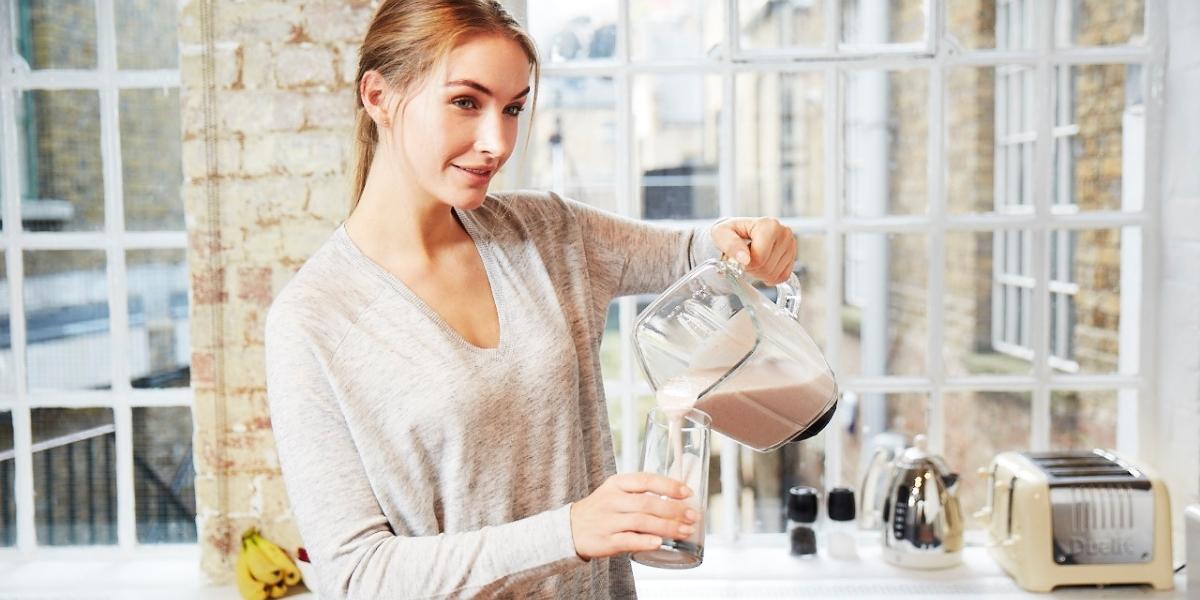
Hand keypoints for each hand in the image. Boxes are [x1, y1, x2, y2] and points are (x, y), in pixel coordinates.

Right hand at [569, 473, 698, 560]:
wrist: (570, 529)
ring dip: (667, 527)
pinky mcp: (606, 541)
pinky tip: (660, 543)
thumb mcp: (615, 492)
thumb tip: (677, 498)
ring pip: (641, 522)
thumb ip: (640, 492)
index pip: (645, 480)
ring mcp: (608, 521)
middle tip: (692, 516)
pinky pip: (628, 540)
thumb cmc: (601, 509)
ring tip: (686, 531)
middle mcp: (612, 500)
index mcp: (617, 484)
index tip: (687, 492)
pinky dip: (645, 541)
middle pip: (647, 503)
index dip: (668, 485)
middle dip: (673, 509)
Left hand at [710, 217, 797, 284]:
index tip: (739, 256)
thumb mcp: (721, 234)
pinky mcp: (793, 256)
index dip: (746, 264)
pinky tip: (762, 265)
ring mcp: (791, 245)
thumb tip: (744, 259)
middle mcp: (784, 233)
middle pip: (767, 268)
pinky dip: (769, 276)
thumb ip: (730, 245)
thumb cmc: (730, 232)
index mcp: (769, 225)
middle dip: (753, 269)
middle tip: (745, 259)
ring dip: (760, 273)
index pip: (759, 258)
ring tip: (753, 260)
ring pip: (774, 274)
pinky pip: (782, 277)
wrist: (739, 231)